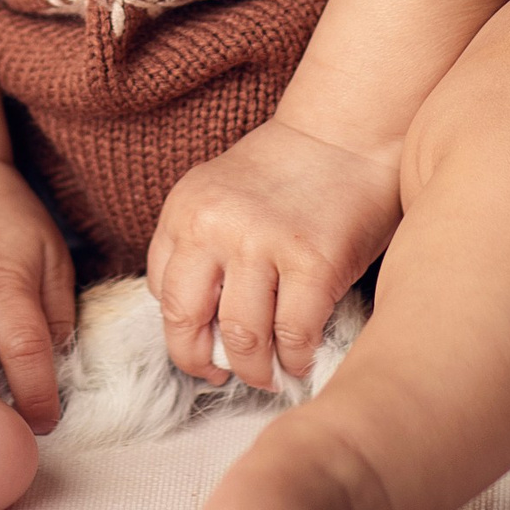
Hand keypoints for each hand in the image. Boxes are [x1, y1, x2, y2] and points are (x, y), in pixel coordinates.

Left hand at [145, 120, 401, 389]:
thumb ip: (200, 248)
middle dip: (202, 362)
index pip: (162, 293)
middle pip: (186, 322)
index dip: (181, 332)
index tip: (202, 347)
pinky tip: (300, 358)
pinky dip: (295, 359)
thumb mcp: (219, 196)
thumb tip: (201, 329)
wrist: (347, 133)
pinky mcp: (313, 261)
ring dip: (254, 370)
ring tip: (267, 373)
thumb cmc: (287, 174)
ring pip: (242, 338)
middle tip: (223, 375)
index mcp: (185, 209)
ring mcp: (263, 242)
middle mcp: (214, 224)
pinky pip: (293, 336)